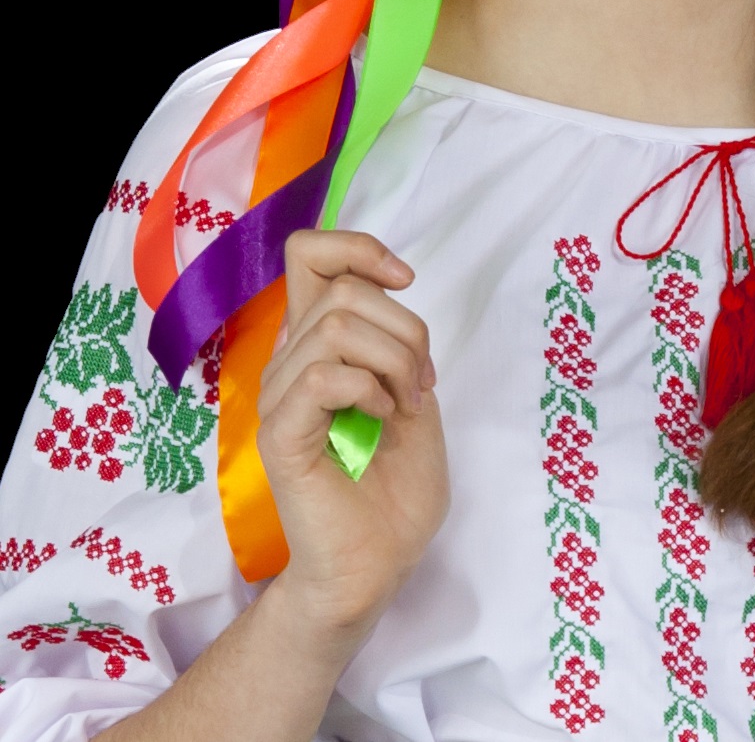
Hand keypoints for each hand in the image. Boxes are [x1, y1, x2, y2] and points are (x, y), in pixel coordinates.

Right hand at [256, 230, 448, 650]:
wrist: (378, 564)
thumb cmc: (395, 487)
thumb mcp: (411, 392)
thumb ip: (393, 338)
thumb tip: (387, 291)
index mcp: (316, 344)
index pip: (309, 252)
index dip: (358, 247)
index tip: (404, 279)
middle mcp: (289, 361)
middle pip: (341, 289)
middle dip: (405, 327)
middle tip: (420, 383)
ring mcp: (278, 397)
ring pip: (337, 328)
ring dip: (394, 361)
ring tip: (404, 406)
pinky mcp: (280, 434)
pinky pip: (323, 377)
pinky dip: (370, 389)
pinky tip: (382, 421)